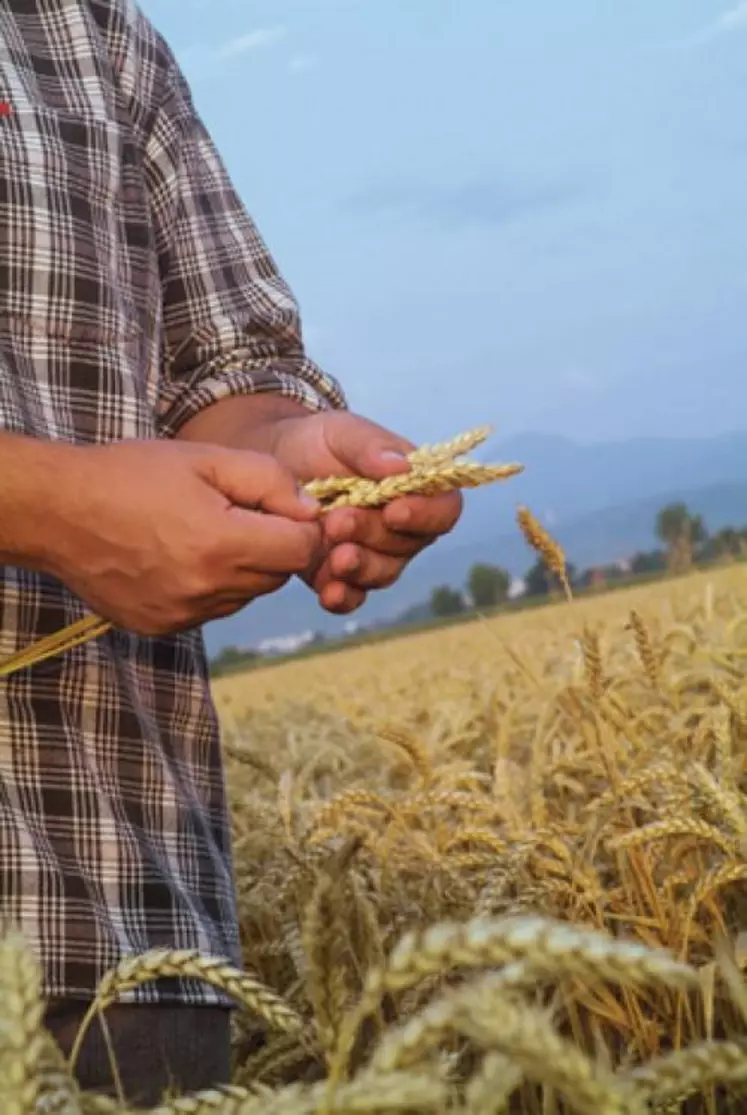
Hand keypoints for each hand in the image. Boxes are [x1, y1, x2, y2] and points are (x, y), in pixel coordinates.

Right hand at [45, 439, 322, 634]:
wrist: (59, 512)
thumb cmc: (132, 475)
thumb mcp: (207, 458)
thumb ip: (270, 481)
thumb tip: (313, 511)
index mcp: (221, 544)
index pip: (302, 551)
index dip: (304, 528)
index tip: (286, 510)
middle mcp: (206, 589)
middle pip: (277, 577)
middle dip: (274, 546)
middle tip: (242, 514)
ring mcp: (183, 614)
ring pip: (246, 595)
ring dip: (243, 568)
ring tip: (205, 532)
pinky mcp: (163, 626)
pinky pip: (212, 609)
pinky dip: (212, 586)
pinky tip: (181, 556)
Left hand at [269, 411, 462, 613]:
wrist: (272, 463)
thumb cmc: (318, 443)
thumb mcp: (342, 432)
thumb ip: (370, 446)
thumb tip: (401, 466)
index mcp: (415, 490)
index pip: (443, 510)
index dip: (426, 516)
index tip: (394, 511)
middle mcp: (401, 529)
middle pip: (407, 545)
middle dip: (373, 535)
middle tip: (338, 521)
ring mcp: (372, 555)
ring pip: (382, 573)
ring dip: (360, 568)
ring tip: (334, 556)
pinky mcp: (340, 576)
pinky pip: (352, 597)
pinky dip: (342, 597)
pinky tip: (327, 592)